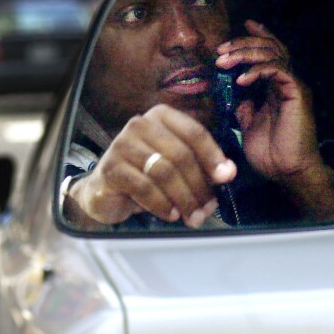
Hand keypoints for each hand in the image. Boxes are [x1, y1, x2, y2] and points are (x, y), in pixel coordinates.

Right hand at [69, 104, 236, 227]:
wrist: (105, 190)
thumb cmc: (146, 174)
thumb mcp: (175, 165)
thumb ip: (201, 165)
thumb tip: (227, 172)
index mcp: (160, 117)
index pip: (193, 132)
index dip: (213, 155)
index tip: (226, 177)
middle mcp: (140, 124)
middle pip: (180, 155)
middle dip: (198, 185)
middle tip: (207, 208)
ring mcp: (122, 144)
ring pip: (164, 172)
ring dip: (183, 198)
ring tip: (191, 216)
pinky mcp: (110, 168)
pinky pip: (144, 187)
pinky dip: (162, 204)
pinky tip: (170, 214)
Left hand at [214, 20, 319, 180]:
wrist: (288, 172)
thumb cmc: (271, 153)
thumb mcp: (249, 124)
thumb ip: (244, 105)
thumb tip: (233, 93)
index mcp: (276, 86)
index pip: (269, 52)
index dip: (256, 36)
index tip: (239, 27)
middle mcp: (287, 81)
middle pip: (270, 46)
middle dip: (242, 43)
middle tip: (220, 49)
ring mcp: (293, 85)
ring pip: (273, 53)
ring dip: (245, 53)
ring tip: (225, 61)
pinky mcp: (297, 92)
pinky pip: (278, 69)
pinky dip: (258, 69)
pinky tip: (241, 79)